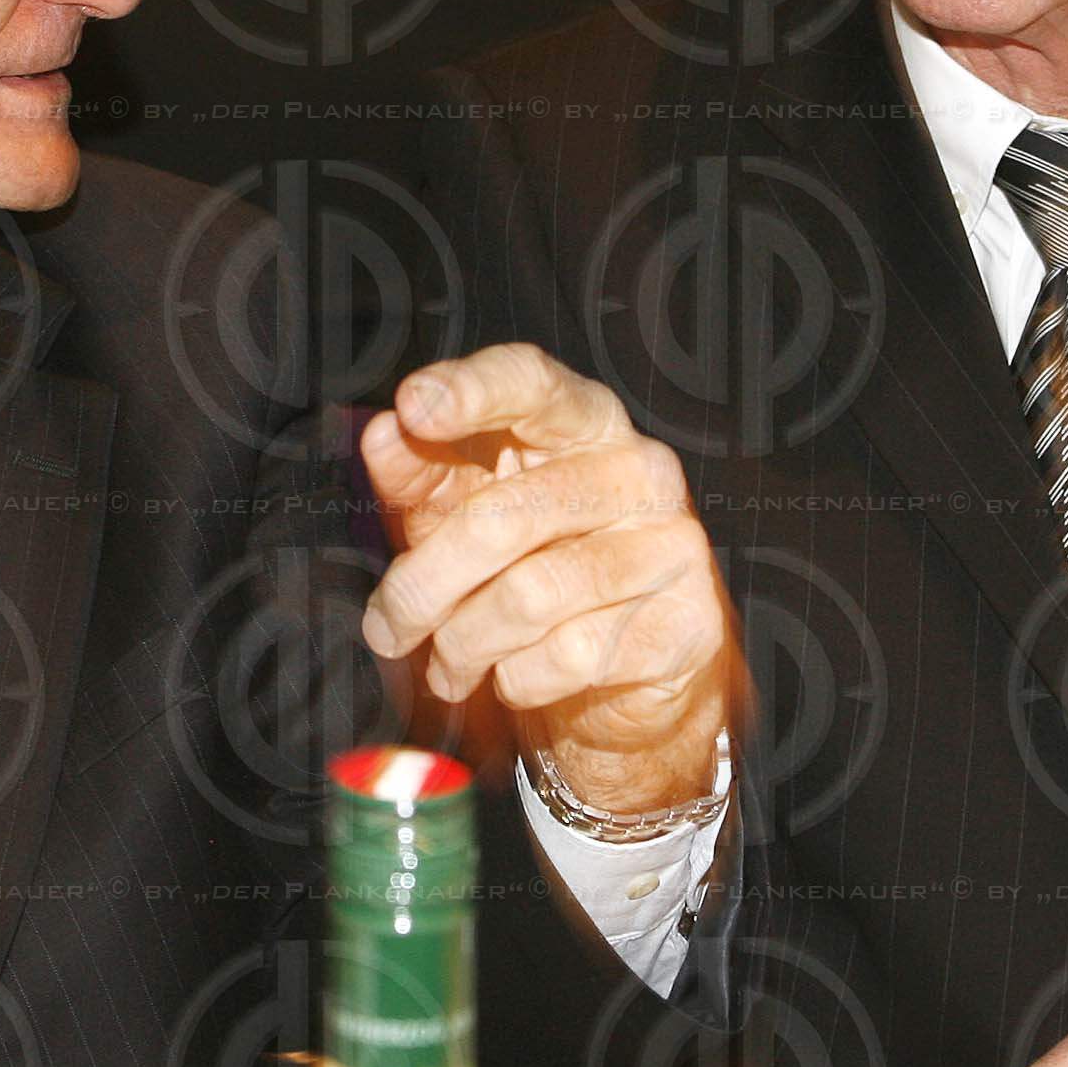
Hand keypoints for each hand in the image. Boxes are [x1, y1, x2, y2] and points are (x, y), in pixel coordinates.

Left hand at [359, 343, 732, 814]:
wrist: (626, 683)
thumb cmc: (534, 571)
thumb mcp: (465, 513)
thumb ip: (424, 471)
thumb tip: (383, 433)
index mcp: (586, 424)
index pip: (534, 383)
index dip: (474, 390)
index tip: (413, 407)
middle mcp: (639, 471)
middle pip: (503, 518)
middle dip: (423, 587)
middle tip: (384, 629)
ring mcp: (670, 547)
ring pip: (528, 598)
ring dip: (463, 645)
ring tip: (447, 667)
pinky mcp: (684, 624)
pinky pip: (566, 656)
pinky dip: (517, 680)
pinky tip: (513, 679)